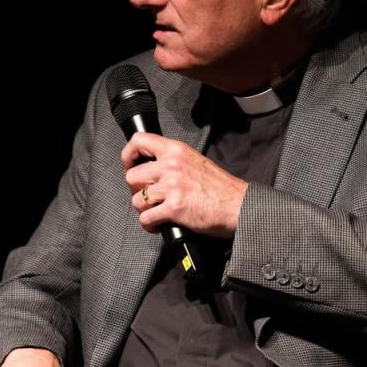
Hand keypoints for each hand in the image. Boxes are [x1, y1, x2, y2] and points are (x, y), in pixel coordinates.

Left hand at [122, 132, 247, 237]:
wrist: (238, 205)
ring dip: (144, 209)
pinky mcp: (174, 208)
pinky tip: (158, 224)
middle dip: (137, 190)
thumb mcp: (195, 161)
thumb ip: (173, 160)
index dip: (128, 155)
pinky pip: (146, 218)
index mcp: (176, 150)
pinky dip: (149, 225)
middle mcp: (171, 165)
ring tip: (155, 212)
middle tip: (149, 196)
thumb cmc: (221, 187)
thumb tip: (152, 168)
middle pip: (131, 177)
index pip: (139, 141)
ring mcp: (172, 186)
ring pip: (137, 199)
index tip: (130, 165)